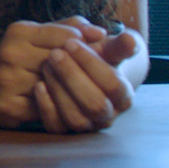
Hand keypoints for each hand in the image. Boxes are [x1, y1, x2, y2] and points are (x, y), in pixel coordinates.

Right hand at [0, 20, 94, 129]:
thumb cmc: (20, 59)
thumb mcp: (39, 36)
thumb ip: (70, 28)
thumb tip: (101, 33)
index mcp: (19, 31)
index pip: (66, 36)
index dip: (84, 48)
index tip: (91, 54)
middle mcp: (10, 53)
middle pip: (63, 64)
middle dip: (78, 71)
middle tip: (88, 76)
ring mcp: (7, 80)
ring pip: (56, 88)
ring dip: (67, 91)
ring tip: (72, 90)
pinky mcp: (8, 106)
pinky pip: (46, 109)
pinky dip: (54, 107)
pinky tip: (54, 104)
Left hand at [31, 17, 138, 133]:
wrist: (85, 72)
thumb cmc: (99, 57)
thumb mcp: (110, 48)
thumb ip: (119, 44)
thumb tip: (129, 39)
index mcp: (123, 96)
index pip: (112, 84)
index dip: (91, 63)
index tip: (70, 43)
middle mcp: (107, 115)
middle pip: (95, 104)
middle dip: (72, 76)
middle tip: (54, 54)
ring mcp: (86, 124)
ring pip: (76, 118)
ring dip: (59, 90)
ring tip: (46, 65)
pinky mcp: (64, 128)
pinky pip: (55, 126)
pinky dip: (46, 107)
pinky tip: (39, 85)